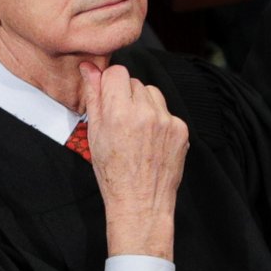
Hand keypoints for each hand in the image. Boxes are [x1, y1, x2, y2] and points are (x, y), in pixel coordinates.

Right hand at [82, 63, 186, 260]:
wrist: (140, 202)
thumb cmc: (112, 173)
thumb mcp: (94, 134)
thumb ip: (93, 96)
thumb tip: (88, 68)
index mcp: (119, 113)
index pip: (117, 72)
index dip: (110, 84)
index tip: (108, 98)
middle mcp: (145, 113)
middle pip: (135, 81)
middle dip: (126, 96)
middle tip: (121, 122)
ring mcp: (167, 121)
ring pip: (152, 94)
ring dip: (144, 105)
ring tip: (136, 131)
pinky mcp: (181, 130)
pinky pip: (167, 112)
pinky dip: (159, 121)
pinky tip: (151, 141)